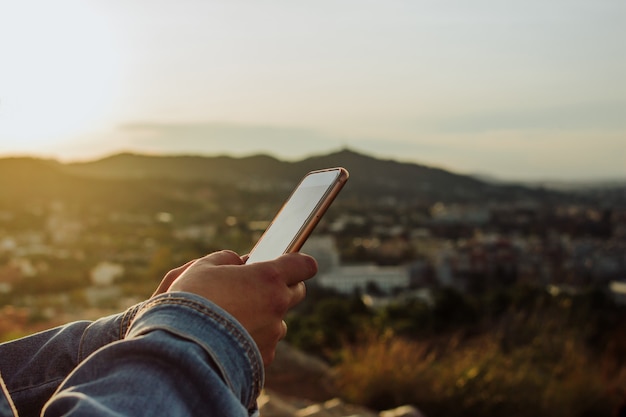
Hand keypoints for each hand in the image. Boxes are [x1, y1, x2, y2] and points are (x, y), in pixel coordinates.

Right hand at [156, 250, 316, 364]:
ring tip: (232, 318)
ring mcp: (273, 334)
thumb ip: (226, 260)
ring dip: (263, 317)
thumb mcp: (202, 267)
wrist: (180, 348)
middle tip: (256, 287)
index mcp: (268, 277)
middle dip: (281, 288)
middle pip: (296, 292)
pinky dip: (251, 342)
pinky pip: (264, 345)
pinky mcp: (264, 359)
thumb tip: (238, 262)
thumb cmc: (190, 301)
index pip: (304, 265)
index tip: (289, 263)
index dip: (298, 263)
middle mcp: (277, 306)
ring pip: (277, 321)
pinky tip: (227, 340)